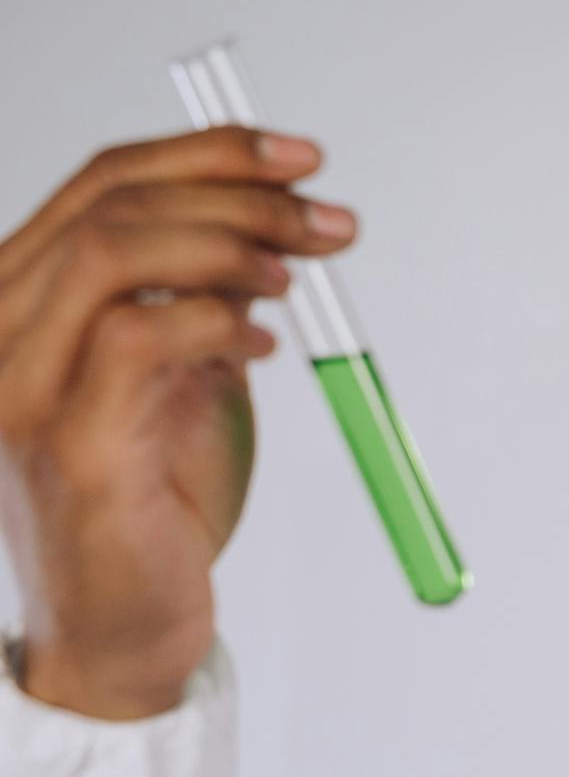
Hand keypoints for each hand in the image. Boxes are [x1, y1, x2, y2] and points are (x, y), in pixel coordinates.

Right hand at [0, 127, 356, 717]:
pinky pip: (139, 338)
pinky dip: (217, 322)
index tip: (303, 159)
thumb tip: (271, 220)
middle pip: (113, 201)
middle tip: (329, 224)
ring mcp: (22, 389)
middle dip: (240, 194)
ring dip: (229, 245)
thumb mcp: (188, 367)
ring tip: (294, 280)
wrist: (128, 624)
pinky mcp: (73, 446)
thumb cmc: (157, 494)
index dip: (211, 151)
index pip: (105, 180)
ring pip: (113, 250)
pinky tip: (258, 347)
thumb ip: (204, 292)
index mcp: (22, 299)